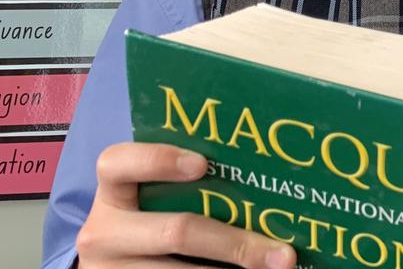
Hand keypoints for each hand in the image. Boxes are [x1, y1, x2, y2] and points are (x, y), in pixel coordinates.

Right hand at [77, 142, 295, 267]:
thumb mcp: (154, 197)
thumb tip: (264, 176)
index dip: (159, 160)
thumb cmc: (152, 216)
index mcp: (113, 192)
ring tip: (277, 268)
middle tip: (283, 254)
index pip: (118, 164)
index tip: (202, 164)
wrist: (115, 263)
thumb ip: (189, 183)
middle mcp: (105, 232)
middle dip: (236, 244)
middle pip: (176, 232)